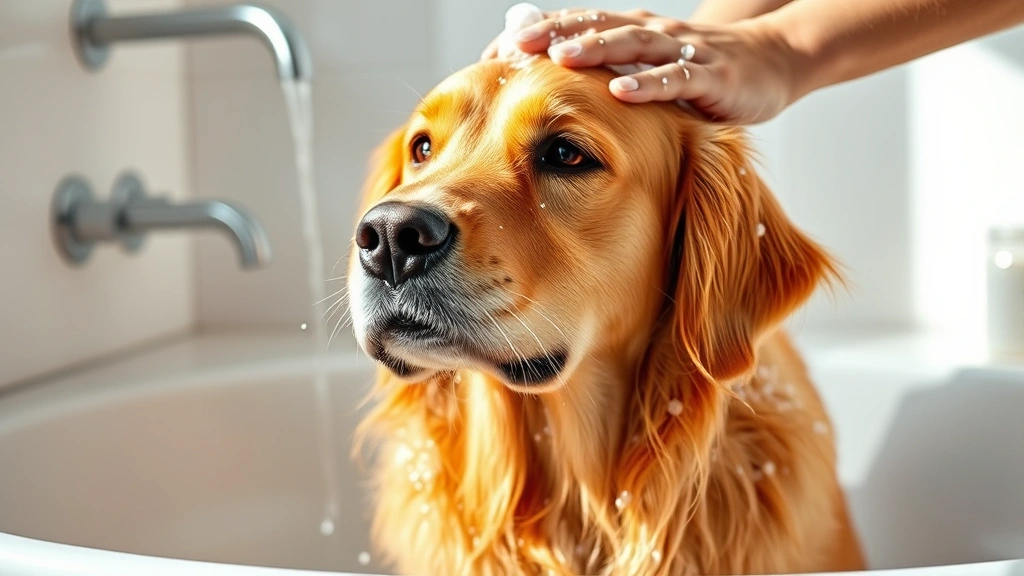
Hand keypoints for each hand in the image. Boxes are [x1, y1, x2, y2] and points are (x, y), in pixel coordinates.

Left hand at [481, 9, 803, 124]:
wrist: (769, 63)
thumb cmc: (697, 72)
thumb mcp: (646, 73)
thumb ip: (606, 77)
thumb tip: (546, 89)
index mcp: (630, 33)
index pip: (576, 27)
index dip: (537, 36)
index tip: (494, 54)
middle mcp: (651, 34)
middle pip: (596, 27)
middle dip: (554, 35)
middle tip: (515, 46)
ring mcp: (683, 51)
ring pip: (632, 45)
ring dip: (595, 50)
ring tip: (560, 58)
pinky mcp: (713, 76)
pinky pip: (678, 78)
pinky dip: (650, 85)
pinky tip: (621, 92)